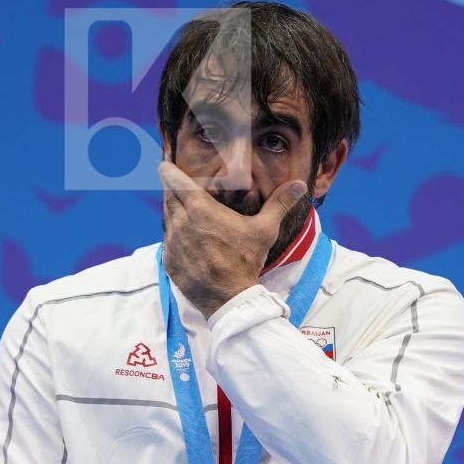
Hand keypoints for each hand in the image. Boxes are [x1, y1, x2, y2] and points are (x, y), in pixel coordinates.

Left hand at [159, 160, 307, 317]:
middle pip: (168, 198)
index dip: (168, 170)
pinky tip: (184, 238)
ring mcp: (172, 244)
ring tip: (182, 210)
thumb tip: (299, 185)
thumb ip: (279, 204)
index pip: (174, 181)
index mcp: (199, 209)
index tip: (164, 165)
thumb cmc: (246, 261)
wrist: (229, 299)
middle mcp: (180, 223)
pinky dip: (174, 236)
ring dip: (173, 212)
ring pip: (167, 220)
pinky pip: (168, 242)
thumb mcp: (265, 230)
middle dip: (170, 190)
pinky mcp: (170, 261)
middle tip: (175, 185)